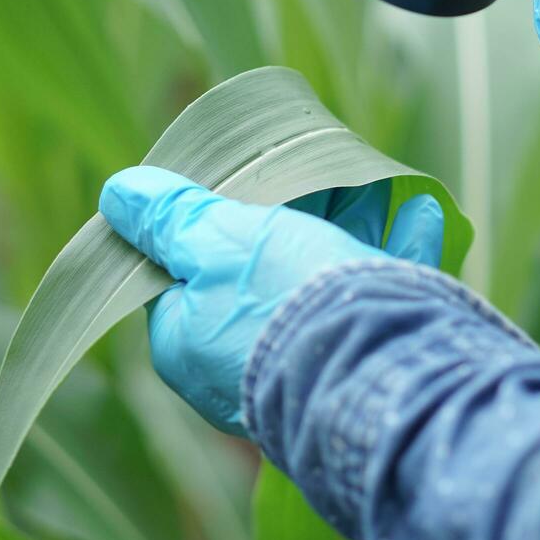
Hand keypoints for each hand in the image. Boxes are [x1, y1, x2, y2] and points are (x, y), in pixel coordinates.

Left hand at [100, 169, 444, 434]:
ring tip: (369, 179)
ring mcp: (313, 363)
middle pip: (260, 270)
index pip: (184, 273)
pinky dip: (400, 249)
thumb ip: (171, 220)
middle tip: (310, 167)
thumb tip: (119, 194)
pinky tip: (421, 211)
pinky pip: (386, 294)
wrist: (379, 372)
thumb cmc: (281, 305)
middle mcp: (246, 364)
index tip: (234, 182)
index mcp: (193, 343)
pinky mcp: (374, 357)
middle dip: (288, 215)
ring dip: (351, 223)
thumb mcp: (216, 244)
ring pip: (327, 279)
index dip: (206, 221)